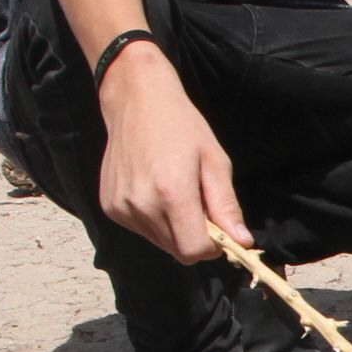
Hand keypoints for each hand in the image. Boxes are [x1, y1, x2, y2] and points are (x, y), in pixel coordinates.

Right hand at [94, 41, 246, 260]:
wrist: (135, 101)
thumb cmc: (182, 126)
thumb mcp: (215, 161)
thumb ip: (226, 206)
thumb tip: (243, 242)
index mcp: (171, 193)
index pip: (194, 251)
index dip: (213, 247)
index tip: (220, 229)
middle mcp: (141, 205)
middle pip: (177, 251)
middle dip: (195, 237)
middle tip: (199, 205)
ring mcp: (121, 207)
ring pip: (159, 243)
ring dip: (174, 230)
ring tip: (175, 193)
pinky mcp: (108, 207)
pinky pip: (141, 230)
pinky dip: (154, 220)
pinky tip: (154, 190)